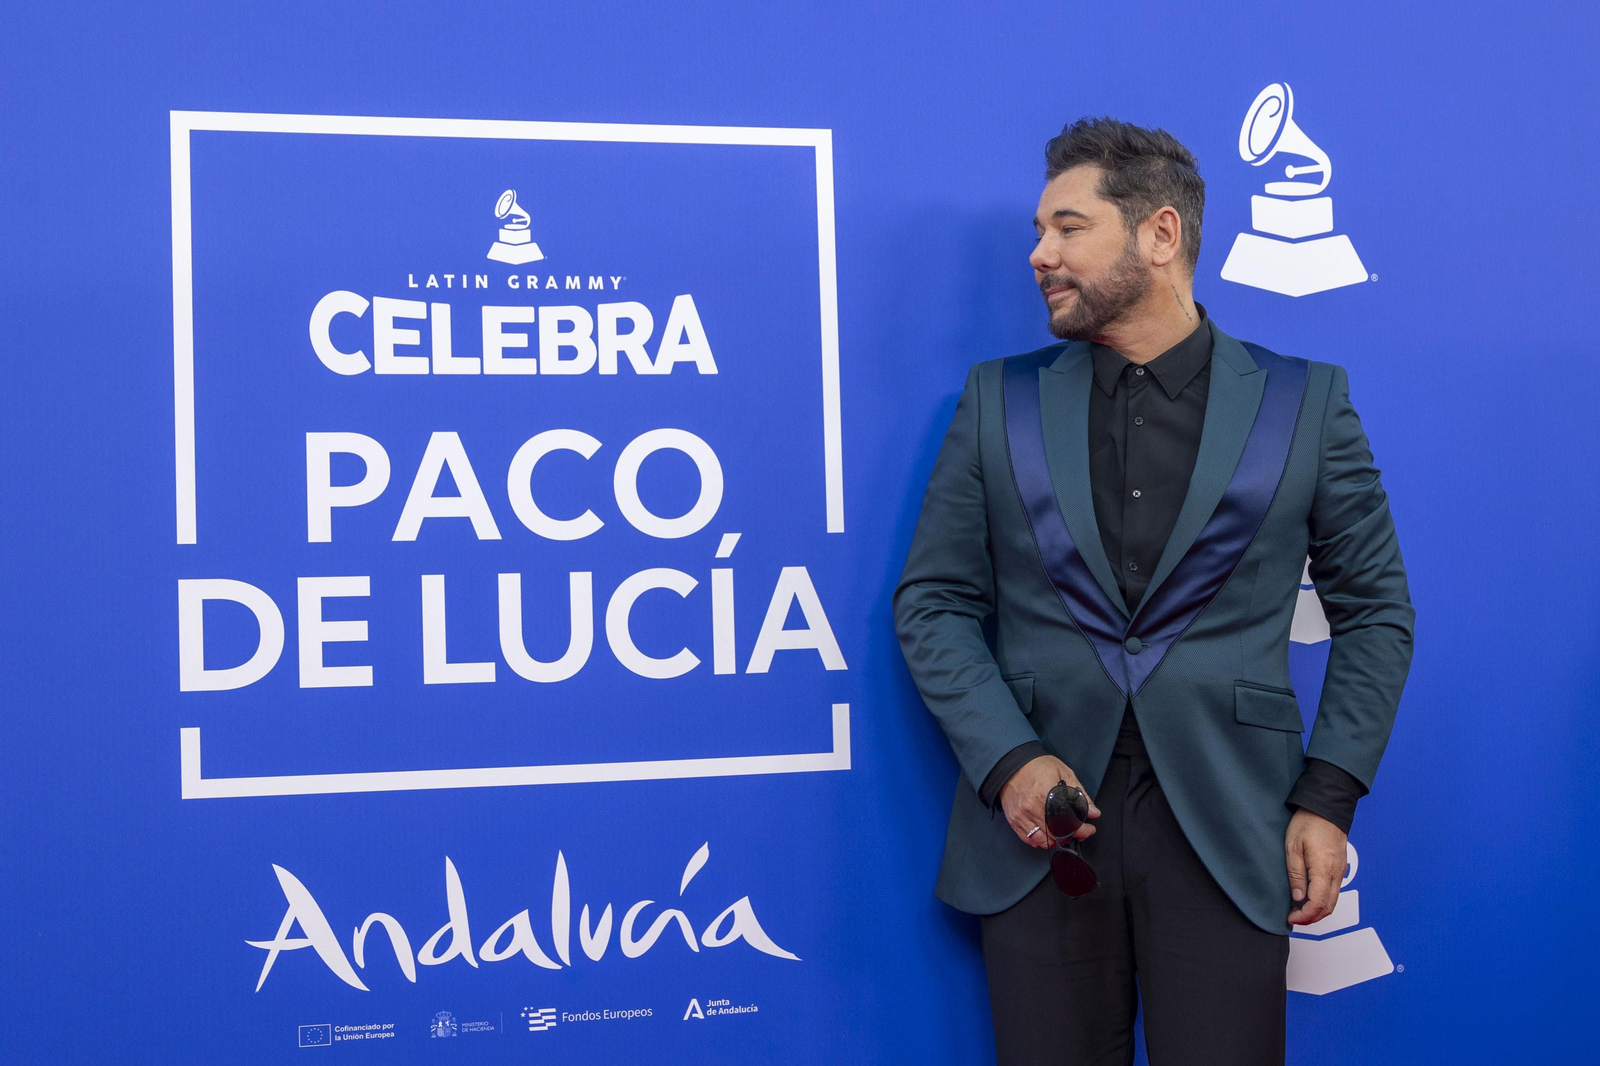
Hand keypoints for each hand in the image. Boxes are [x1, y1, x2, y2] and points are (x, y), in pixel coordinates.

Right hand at [999, 755, 1099, 848]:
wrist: (1012, 764)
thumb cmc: (1038, 766)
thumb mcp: (1064, 773)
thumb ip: (1081, 795)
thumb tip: (1094, 812)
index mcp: (1046, 794)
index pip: (1068, 822)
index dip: (1082, 830)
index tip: (1089, 829)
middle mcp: (1032, 808)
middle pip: (1056, 834)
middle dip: (1071, 836)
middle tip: (1078, 831)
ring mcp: (1022, 816)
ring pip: (1042, 841)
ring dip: (1055, 841)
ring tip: (1062, 835)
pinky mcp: (1014, 820)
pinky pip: (1028, 839)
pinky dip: (1039, 841)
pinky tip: (1047, 835)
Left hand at [1286, 808, 1347, 924]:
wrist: (1326, 807)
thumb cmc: (1308, 823)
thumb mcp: (1293, 847)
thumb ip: (1296, 874)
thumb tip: (1298, 898)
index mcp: (1324, 869)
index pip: (1318, 904)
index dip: (1304, 916)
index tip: (1291, 918)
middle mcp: (1336, 873)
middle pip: (1328, 907)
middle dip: (1311, 918)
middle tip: (1293, 918)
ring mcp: (1341, 871)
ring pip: (1333, 901)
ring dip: (1317, 910)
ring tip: (1299, 910)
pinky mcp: (1340, 867)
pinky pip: (1334, 891)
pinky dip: (1323, 900)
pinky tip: (1309, 897)